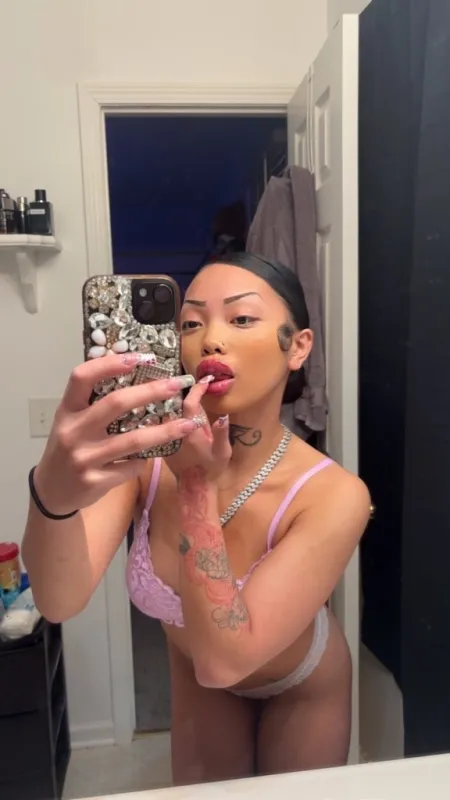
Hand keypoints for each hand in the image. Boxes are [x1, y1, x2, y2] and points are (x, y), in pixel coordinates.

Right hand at [34, 354, 200, 515]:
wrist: (53, 491)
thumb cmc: (69, 447)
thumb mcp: (72, 421)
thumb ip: (94, 402)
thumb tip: (131, 370)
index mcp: (66, 410)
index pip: (82, 377)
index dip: (110, 363)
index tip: (140, 357)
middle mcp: (73, 432)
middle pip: (115, 403)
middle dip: (151, 391)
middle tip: (177, 384)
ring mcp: (84, 458)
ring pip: (133, 440)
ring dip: (165, 430)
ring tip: (188, 424)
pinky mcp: (95, 481)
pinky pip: (132, 466)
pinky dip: (145, 458)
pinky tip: (153, 454)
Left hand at [165, 380, 231, 483]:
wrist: (194, 486)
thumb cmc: (211, 469)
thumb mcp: (222, 452)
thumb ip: (222, 433)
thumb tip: (223, 416)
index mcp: (189, 432)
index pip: (189, 404)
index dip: (197, 389)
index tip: (205, 379)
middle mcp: (173, 431)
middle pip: (170, 403)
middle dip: (176, 388)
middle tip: (184, 375)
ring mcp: (164, 434)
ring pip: (162, 410)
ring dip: (167, 397)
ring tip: (172, 382)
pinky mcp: (159, 438)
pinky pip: (158, 420)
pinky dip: (161, 408)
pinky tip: (163, 400)